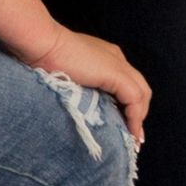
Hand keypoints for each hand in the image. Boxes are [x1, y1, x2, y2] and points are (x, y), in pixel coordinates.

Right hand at [26, 25, 152, 143]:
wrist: (44, 45)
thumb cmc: (48, 60)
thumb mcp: (70, 76)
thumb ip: (83, 86)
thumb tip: (85, 107)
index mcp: (107, 57)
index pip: (128, 83)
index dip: (129, 105)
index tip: (125, 127)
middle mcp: (117, 59)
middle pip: (140, 88)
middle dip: (139, 114)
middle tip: (133, 137)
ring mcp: (118, 65)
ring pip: (141, 94)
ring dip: (138, 119)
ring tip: (132, 140)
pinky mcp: (116, 74)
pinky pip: (134, 100)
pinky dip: (134, 119)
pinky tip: (129, 133)